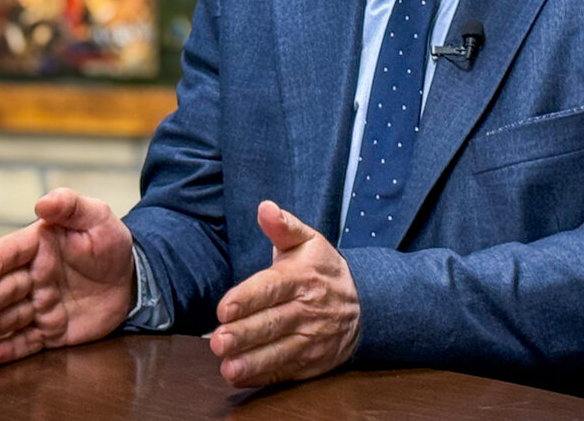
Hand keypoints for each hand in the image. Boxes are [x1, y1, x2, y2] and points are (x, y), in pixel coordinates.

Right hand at [0, 187, 134, 363]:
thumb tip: (42, 203)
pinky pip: (27, 342)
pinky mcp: (49, 331)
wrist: (131, 279)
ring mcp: (39, 306)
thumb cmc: (109, 243)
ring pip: (10, 316)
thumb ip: (71, 206)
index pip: (10, 251)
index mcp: (38, 246)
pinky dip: (8, 349)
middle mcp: (32, 277)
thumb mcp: (97, 218)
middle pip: (4, 288)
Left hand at [209, 201, 359, 386]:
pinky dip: (262, 376)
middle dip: (244, 334)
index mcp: (302, 277)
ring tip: (228, 367)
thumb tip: (265, 207)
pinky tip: (241, 376)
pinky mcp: (311, 362)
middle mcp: (308, 310)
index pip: (272, 288)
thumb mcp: (309, 241)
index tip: (224, 308)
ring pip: (279, 352)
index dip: (247, 298)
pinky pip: (285, 371)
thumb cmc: (323, 270)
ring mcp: (311, 339)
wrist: (365, 304)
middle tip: (218, 341)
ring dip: (252, 361)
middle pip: (272, 323)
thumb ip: (283, 227)